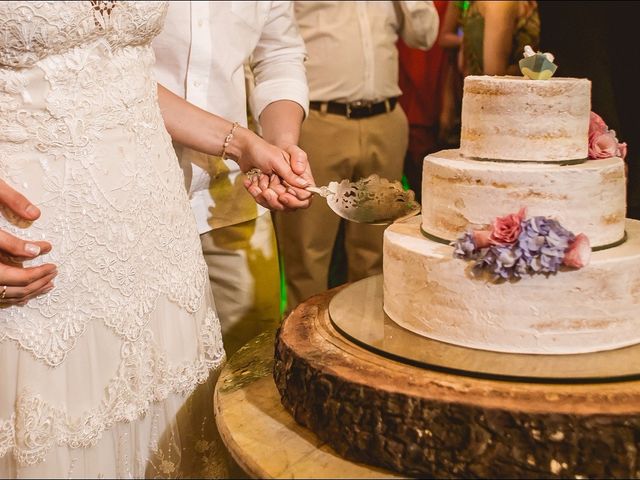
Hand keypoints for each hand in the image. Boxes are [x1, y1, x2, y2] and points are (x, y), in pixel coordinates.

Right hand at [0, 179, 56, 306]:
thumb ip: (9, 198)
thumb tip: (35, 215)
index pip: (1, 245)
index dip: (24, 249)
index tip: (46, 247)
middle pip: (5, 277)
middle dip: (34, 277)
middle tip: (53, 269)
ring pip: (2, 291)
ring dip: (28, 290)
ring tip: (49, 281)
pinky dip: (12, 297)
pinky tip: (27, 294)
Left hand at [236, 129, 314, 210]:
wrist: (246, 151)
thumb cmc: (264, 150)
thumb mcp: (278, 160)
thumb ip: (290, 173)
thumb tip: (305, 185)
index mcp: (299, 176)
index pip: (306, 196)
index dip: (296, 198)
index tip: (285, 192)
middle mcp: (291, 186)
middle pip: (290, 205)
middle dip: (276, 197)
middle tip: (266, 190)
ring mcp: (280, 191)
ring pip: (276, 205)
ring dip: (264, 194)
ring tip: (258, 180)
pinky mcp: (269, 194)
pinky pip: (264, 202)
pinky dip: (256, 193)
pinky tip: (251, 183)